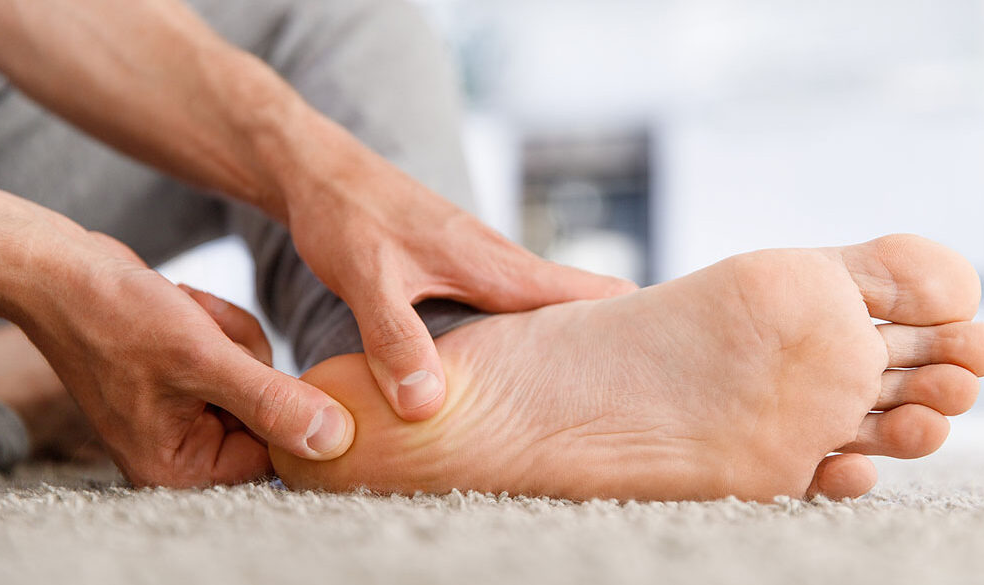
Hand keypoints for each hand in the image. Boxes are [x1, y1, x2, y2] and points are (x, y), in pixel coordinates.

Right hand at [0, 205, 353, 486]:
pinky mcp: (195, 379)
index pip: (274, 457)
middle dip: (247, 360)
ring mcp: (191, 414)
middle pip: (272, 413)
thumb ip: (273, 403)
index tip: (265, 364)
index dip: (287, 408)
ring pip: (261, 376)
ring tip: (189, 319)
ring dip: (234, 336)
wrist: (67, 271)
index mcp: (180, 470)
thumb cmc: (119, 318)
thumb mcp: (203, 360)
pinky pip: (242, 354)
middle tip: (203, 335)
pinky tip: (187, 310)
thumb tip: (335, 440)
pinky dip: (223, 325)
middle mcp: (186, 451)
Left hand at [284, 133, 636, 420]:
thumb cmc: (346, 216)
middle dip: (605, 337)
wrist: (319, 170)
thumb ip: (395, 340)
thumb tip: (428, 406)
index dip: (623, 321)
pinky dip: (527, 325)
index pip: (579, 293)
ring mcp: (480, 259)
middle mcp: (497, 259)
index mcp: (492, 263)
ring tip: (589, 382)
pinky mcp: (458, 262)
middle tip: (637, 386)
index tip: (664, 357)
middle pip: (573, 298)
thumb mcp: (367, 280)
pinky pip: (510, 299)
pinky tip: (517, 356)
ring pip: (540, 300)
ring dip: (566, 332)